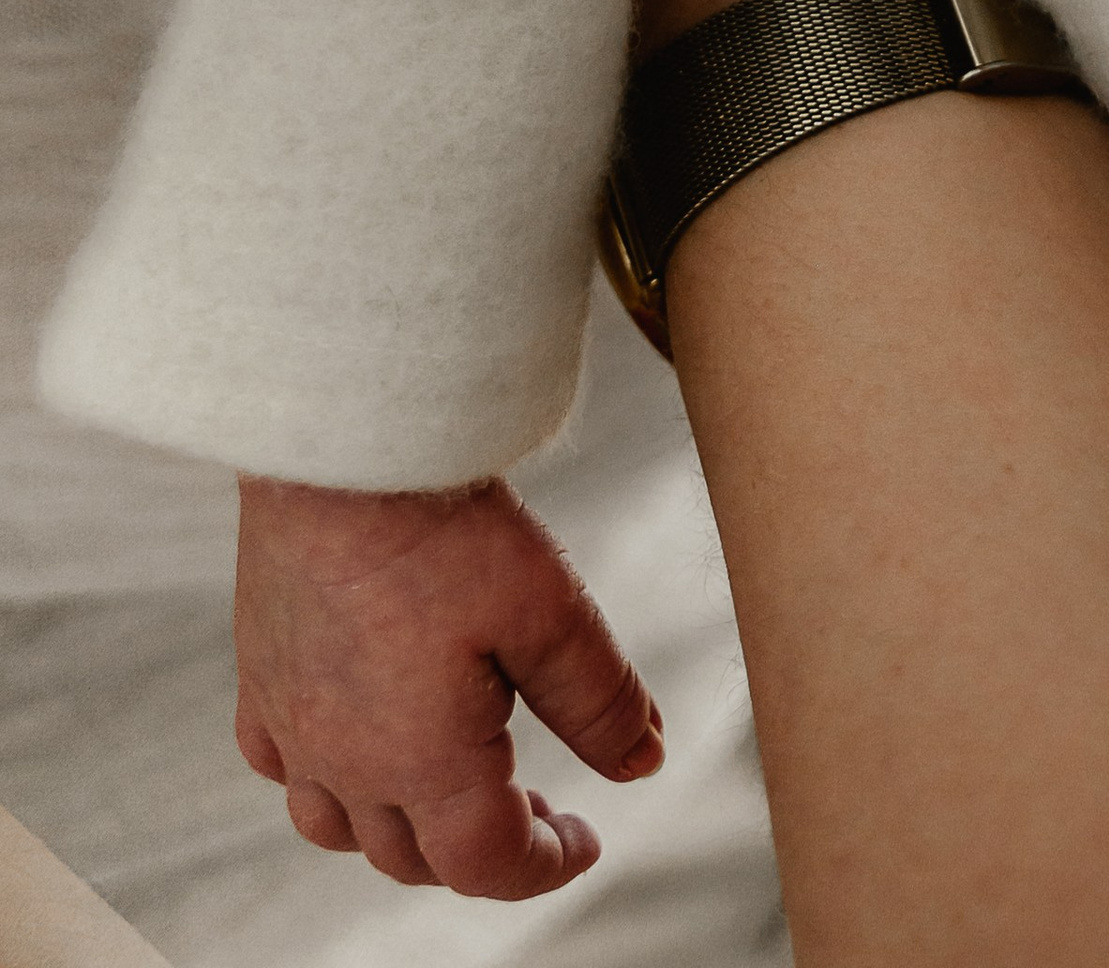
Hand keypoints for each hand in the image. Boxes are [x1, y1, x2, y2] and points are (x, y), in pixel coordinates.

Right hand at [234, 473, 663, 898]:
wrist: (339, 448)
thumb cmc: (442, 526)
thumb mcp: (553, 611)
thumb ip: (600, 702)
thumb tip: (644, 765)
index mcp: (423, 763)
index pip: (486, 865)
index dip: (546, 866)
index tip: (586, 840)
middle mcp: (345, 762)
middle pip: (415, 858)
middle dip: (483, 850)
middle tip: (539, 808)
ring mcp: (292, 722)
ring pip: (340, 828)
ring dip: (402, 829)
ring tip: (453, 788)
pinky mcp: (258, 674)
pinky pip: (279, 764)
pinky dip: (324, 777)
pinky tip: (357, 740)